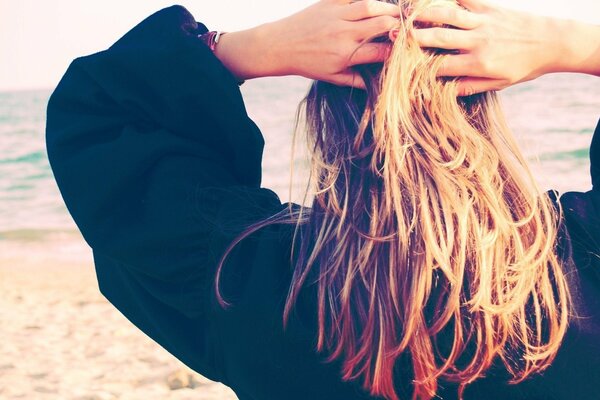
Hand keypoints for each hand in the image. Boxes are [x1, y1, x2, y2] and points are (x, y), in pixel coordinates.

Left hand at [215, 0, 400, 87]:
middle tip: (409, 26)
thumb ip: (354, 80)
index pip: (380, 51)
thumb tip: (375, 87)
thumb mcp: (331, 77)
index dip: (397, 50)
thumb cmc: (307, 63)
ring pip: (371, 5)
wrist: (280, 45)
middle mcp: (344, 34)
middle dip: (398, 25)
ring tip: (398, 10)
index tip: (407, 50)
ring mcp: (337, 15)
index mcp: (346, 54)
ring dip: (388, 6)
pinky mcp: (329, 2)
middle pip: (381, 25)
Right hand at [409, 0, 599, 95]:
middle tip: (391, 35)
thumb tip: (443, 92)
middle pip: (438, 39)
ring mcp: (483, 22)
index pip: (440, 67)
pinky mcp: (490, 8)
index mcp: (477, 64)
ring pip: (448, 15)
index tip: (401, 68)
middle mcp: (477, 42)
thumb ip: (469, 86)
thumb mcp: (498, 84)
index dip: (418, 67)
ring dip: (425, 13)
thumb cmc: (524, 67)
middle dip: (413, 38)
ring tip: (406, 14)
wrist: (553, 42)